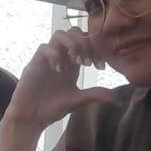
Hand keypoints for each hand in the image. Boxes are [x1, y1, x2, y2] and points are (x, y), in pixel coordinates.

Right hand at [3, 29, 119, 128]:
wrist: (31, 118)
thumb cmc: (52, 108)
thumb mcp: (78, 100)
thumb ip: (95, 95)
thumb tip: (118, 99)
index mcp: (72, 64)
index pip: (86, 42)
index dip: (96, 50)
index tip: (100, 67)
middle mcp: (61, 57)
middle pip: (73, 32)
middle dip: (84, 43)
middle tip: (87, 62)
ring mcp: (47, 59)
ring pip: (59, 34)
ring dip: (71, 44)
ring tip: (76, 62)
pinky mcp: (34, 64)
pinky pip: (44, 48)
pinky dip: (54, 55)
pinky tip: (59, 70)